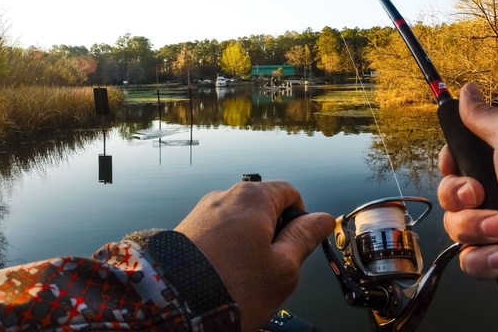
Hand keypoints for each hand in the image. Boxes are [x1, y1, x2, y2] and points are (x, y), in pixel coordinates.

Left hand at [175, 181, 334, 331]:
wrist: (174, 305)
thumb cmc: (234, 287)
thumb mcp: (283, 267)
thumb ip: (304, 238)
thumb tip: (323, 218)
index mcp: (253, 197)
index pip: (289, 192)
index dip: (300, 217)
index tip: (298, 244)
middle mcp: (225, 195)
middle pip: (263, 206)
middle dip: (273, 233)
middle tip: (272, 267)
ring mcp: (202, 211)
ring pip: (240, 221)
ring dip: (249, 243)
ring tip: (243, 276)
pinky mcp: (186, 228)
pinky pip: (217, 232)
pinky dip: (226, 249)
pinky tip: (223, 273)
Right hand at [438, 83, 497, 289]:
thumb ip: (484, 116)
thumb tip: (468, 89)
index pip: (455, 163)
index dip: (448, 165)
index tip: (452, 164)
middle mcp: (497, 195)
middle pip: (449, 194)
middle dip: (458, 196)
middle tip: (479, 195)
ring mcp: (497, 229)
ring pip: (455, 227)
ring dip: (474, 227)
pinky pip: (468, 259)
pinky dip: (483, 258)